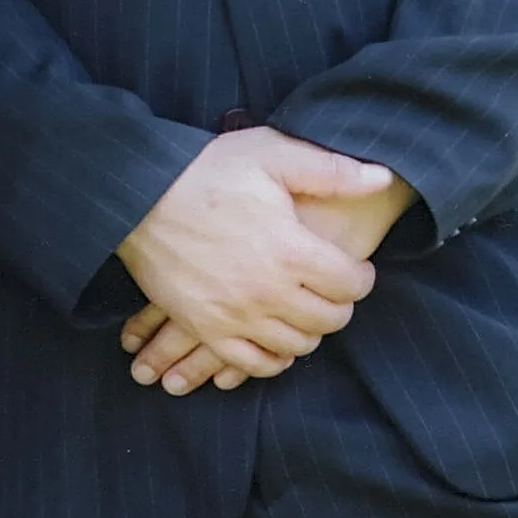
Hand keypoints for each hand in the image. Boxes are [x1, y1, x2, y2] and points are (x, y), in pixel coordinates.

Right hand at [115, 128, 388, 390]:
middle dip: (338, 304)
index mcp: (291, 250)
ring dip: (308, 330)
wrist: (134, 193)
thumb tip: (383, 179)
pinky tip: (275, 338)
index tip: (352, 267)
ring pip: (297, 345)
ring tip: (301, 307)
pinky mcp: (205, 326)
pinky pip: (254, 363)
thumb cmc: (203, 171)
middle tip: (329, 287)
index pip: (352, 284)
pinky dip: (273, 358)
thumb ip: (329, 169)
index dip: (360, 276)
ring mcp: (235, 314)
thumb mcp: (267, 154)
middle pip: (330, 319)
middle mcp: (269, 291)